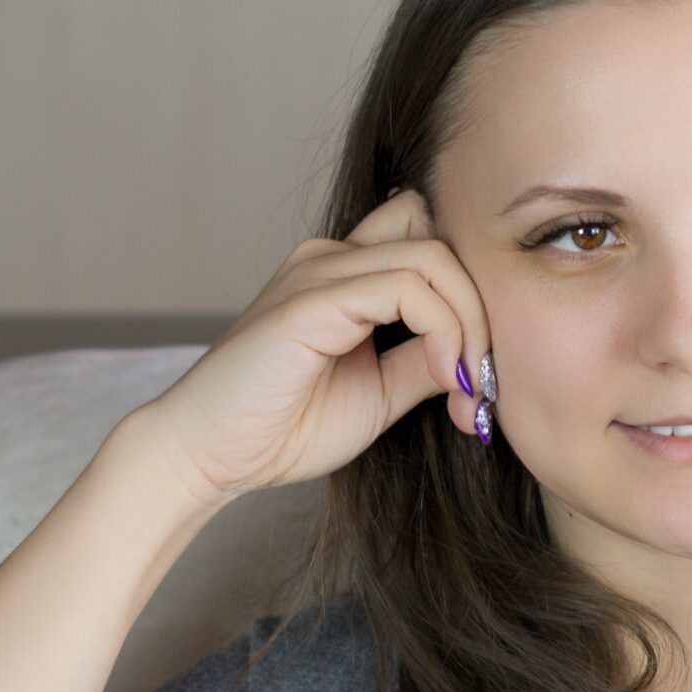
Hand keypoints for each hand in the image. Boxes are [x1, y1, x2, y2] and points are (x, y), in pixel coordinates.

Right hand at [136, 185, 492, 503]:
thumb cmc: (282, 428)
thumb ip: (424, 363)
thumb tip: (478, 356)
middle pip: (441, 237)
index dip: (471, 296)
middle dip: (482, 309)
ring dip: (469, 324)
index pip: (431, 240)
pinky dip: (444, 330)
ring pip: (433, 257)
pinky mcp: (313, 298)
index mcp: (345, 273)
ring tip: (466, 387)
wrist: (208, 454)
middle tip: (483, 383)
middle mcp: (333, 257)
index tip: (479, 377)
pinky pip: (407, 288)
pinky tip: (445, 378)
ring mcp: (320, 270)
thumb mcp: (379, 393)